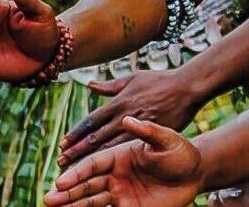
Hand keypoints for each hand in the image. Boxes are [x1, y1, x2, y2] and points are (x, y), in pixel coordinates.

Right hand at [44, 117, 202, 206]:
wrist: (197, 172)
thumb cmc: (182, 153)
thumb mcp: (167, 140)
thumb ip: (148, 131)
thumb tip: (127, 118)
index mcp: (120, 155)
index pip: (93, 164)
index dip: (77, 172)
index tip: (62, 180)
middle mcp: (116, 174)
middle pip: (87, 183)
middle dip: (67, 191)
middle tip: (49, 199)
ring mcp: (121, 191)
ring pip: (92, 200)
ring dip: (73, 204)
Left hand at [59, 70, 205, 166]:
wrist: (187, 88)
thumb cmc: (160, 80)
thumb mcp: (132, 78)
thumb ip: (110, 85)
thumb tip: (90, 85)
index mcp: (118, 102)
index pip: (91, 121)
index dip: (76, 133)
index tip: (62, 143)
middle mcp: (124, 117)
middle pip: (96, 137)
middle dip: (77, 151)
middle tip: (61, 162)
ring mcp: (137, 128)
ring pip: (109, 147)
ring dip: (91, 158)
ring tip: (77, 170)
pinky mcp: (151, 136)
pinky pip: (129, 152)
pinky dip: (114, 161)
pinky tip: (106, 170)